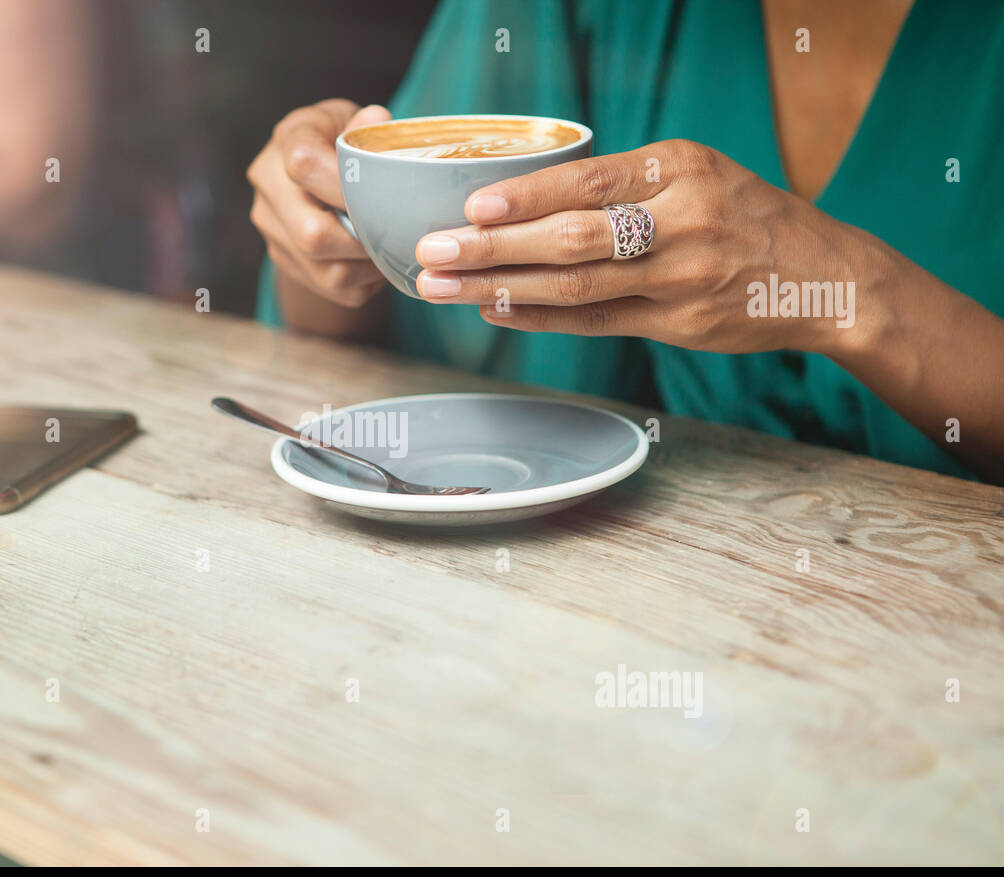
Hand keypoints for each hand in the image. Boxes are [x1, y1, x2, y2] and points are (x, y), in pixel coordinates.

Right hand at [247, 99, 390, 306]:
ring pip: (326, 272)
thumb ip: (365, 128)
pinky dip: (364, 280)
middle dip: (363, 239)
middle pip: (311, 235)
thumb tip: (377, 121)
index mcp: (288, 139)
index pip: (304, 166)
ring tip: (389, 246)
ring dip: (369, 266)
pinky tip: (375, 259)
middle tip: (394, 231)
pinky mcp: (284, 260)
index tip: (381, 192)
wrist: (313, 174)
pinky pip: (333, 288)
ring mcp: (272, 229)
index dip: (348, 187)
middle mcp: (268, 186)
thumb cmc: (342, 140)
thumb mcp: (353, 120)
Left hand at [413, 139, 890, 357]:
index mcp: (681, 168)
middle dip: (494, 246)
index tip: (471, 204)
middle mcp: (683, 220)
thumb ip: (624, 185)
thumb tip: (526, 195)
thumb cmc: (744, 216)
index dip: (525, 196)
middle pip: (573, 238)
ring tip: (445, 286)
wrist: (824, 277)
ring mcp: (682, 278)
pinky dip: (540, 318)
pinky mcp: (680, 325)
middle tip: (434, 250)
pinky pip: (596, 322)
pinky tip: (496, 310)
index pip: (588, 181)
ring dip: (501, 287)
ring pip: (576, 286)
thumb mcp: (696, 174)